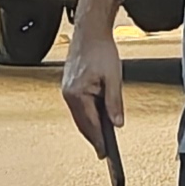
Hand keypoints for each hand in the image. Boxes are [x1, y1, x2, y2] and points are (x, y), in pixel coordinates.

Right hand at [62, 17, 127, 152]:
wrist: (90, 31)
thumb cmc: (100, 49)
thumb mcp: (113, 78)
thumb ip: (114, 103)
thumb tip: (117, 123)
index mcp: (77, 94)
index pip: (90, 125)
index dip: (98, 141)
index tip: (104, 154)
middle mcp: (69, 94)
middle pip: (82, 124)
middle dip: (93, 138)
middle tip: (103, 152)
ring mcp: (67, 90)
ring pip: (79, 117)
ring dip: (90, 127)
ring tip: (101, 139)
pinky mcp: (69, 86)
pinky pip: (78, 107)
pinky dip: (86, 115)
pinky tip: (95, 120)